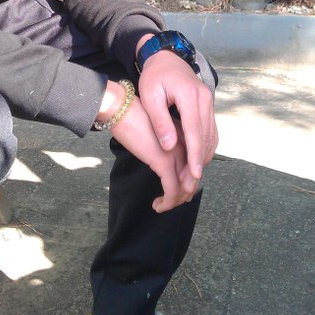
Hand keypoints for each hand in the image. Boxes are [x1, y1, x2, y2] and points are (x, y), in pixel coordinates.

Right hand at [110, 93, 193, 212]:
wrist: (122, 109)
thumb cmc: (133, 117)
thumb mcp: (154, 131)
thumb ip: (164, 143)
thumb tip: (163, 158)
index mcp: (183, 137)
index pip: (193, 165)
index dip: (188, 182)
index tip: (177, 191)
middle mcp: (184, 146)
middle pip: (192, 179)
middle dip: (183, 195)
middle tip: (170, 202)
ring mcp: (176, 154)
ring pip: (185, 188)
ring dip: (176, 201)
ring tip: (162, 205)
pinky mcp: (164, 162)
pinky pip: (172, 190)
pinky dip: (167, 202)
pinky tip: (156, 206)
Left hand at [137, 38, 217, 198]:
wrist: (165, 57)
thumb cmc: (154, 76)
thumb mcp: (150, 96)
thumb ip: (160, 121)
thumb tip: (169, 147)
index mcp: (190, 96)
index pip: (195, 131)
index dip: (195, 155)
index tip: (195, 175)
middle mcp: (205, 98)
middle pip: (206, 136)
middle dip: (200, 161)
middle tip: (190, 183)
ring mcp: (209, 101)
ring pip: (211, 134)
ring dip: (204, 155)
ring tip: (192, 176)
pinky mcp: (208, 104)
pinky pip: (210, 129)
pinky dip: (205, 145)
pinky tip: (197, 158)